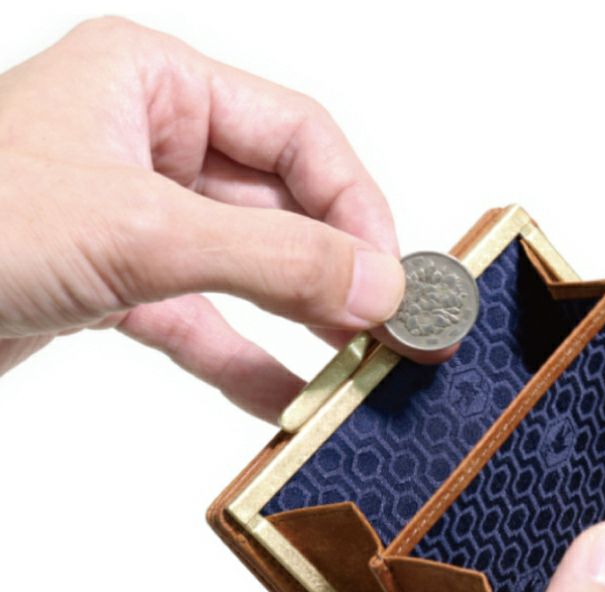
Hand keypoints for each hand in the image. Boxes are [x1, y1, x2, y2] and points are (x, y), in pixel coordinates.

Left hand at [0, 17, 418, 416]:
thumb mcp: (143, 232)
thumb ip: (272, 257)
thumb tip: (378, 285)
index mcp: (153, 81)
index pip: (297, 136)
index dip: (356, 207)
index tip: (392, 279)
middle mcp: (148, 142)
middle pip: (279, 204)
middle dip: (335, 270)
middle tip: (392, 330)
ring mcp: (133, 218)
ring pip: (244, 268)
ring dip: (299, 320)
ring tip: (356, 369)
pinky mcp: (114, 285)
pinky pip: (200, 322)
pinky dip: (243, 362)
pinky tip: (286, 400)